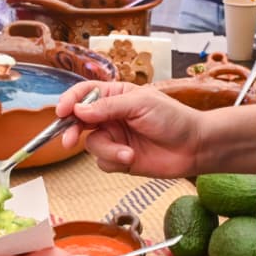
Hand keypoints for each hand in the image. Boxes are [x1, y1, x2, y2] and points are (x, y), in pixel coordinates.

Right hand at [56, 81, 204, 177]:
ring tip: (128, 153)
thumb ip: (108, 107)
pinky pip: (103, 162)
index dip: (69, 101)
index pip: (84, 94)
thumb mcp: (140, 104)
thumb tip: (79, 109)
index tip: (61, 111)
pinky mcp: (120, 158)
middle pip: (79, 120)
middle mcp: (111, 116)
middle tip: (69, 140)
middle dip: (72, 130)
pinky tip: (132, 158)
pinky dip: (115, 161)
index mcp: (115, 95)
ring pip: (91, 144)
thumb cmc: (173, 118)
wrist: (194, 147)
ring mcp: (115, 137)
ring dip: (107, 150)